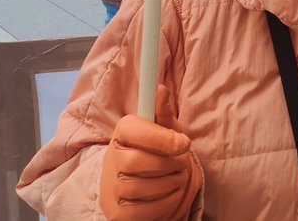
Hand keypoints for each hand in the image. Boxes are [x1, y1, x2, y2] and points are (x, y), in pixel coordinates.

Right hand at [99, 85, 201, 220]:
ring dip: (170, 184)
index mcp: (123, 132)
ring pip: (140, 187)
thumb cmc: (159, 152)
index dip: (161, 138)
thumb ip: (163, 113)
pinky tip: (170, 194)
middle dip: (168, 164)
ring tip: (178, 177)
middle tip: (183, 163)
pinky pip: (142, 212)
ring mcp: (112, 188)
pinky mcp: (117, 212)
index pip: (134, 130)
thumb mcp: (166, 131)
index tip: (185, 143)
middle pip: (136, 162)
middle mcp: (112, 159)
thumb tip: (161, 89)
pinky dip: (165, 204)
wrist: (147, 187)